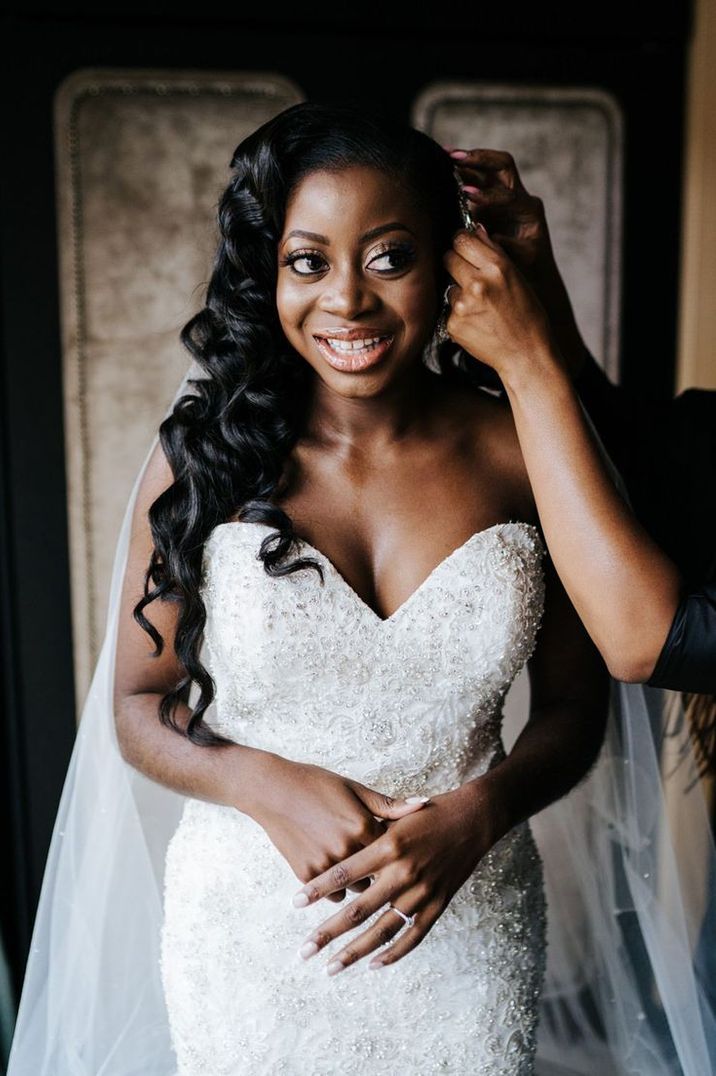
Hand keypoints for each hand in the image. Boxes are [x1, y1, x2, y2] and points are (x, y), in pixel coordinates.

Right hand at [247, 754, 429, 901]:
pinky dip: (336, 888)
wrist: (271, 790)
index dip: (397, 850)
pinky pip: (333, 894)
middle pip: (378, 874)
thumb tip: (425, 804)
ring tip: (354, 866)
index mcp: (363, 826)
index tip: (402, 851)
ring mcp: (325, 865)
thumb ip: (390, 805)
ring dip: (359, 882)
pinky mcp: (306, 875)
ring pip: (357, 888)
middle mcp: (346, 849)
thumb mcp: (353, 788)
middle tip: (383, 865)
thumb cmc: (315, 784)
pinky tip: (335, 872)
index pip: (394, 851)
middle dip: (381, 871)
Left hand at [291, 780, 497, 972]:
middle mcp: (403, 872)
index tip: (294, 903)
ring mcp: (422, 892)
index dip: (318, 889)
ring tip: (331, 967)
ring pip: (382, 930)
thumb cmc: (429, 812)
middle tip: (304, 951)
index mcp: (388, 845)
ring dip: (354, 952)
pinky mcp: (438, 905)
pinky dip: (393, 953)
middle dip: (327, 932)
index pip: (344, 873)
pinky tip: (372, 965)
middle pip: (358, 910)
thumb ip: (367, 831)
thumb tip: (336, 844)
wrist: (473, 818)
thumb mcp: (396, 814)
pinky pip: (413, 936)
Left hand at [443, 225, 562, 382]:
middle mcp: (478, 283)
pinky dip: (458, 313)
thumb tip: (474, 230)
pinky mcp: (453, 324)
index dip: (462, 242)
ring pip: (447, 284)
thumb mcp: (518, 277)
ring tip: (479, 305)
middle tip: (469, 276)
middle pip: (448, 257)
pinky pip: (448, 308)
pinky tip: (476, 321)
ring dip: (458, 290)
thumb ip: (494, 254)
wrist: (526, 355)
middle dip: (456, 263)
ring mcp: (463, 305)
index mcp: (498, 267)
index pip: (462, 238)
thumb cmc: (527, 316)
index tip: (465, 248)